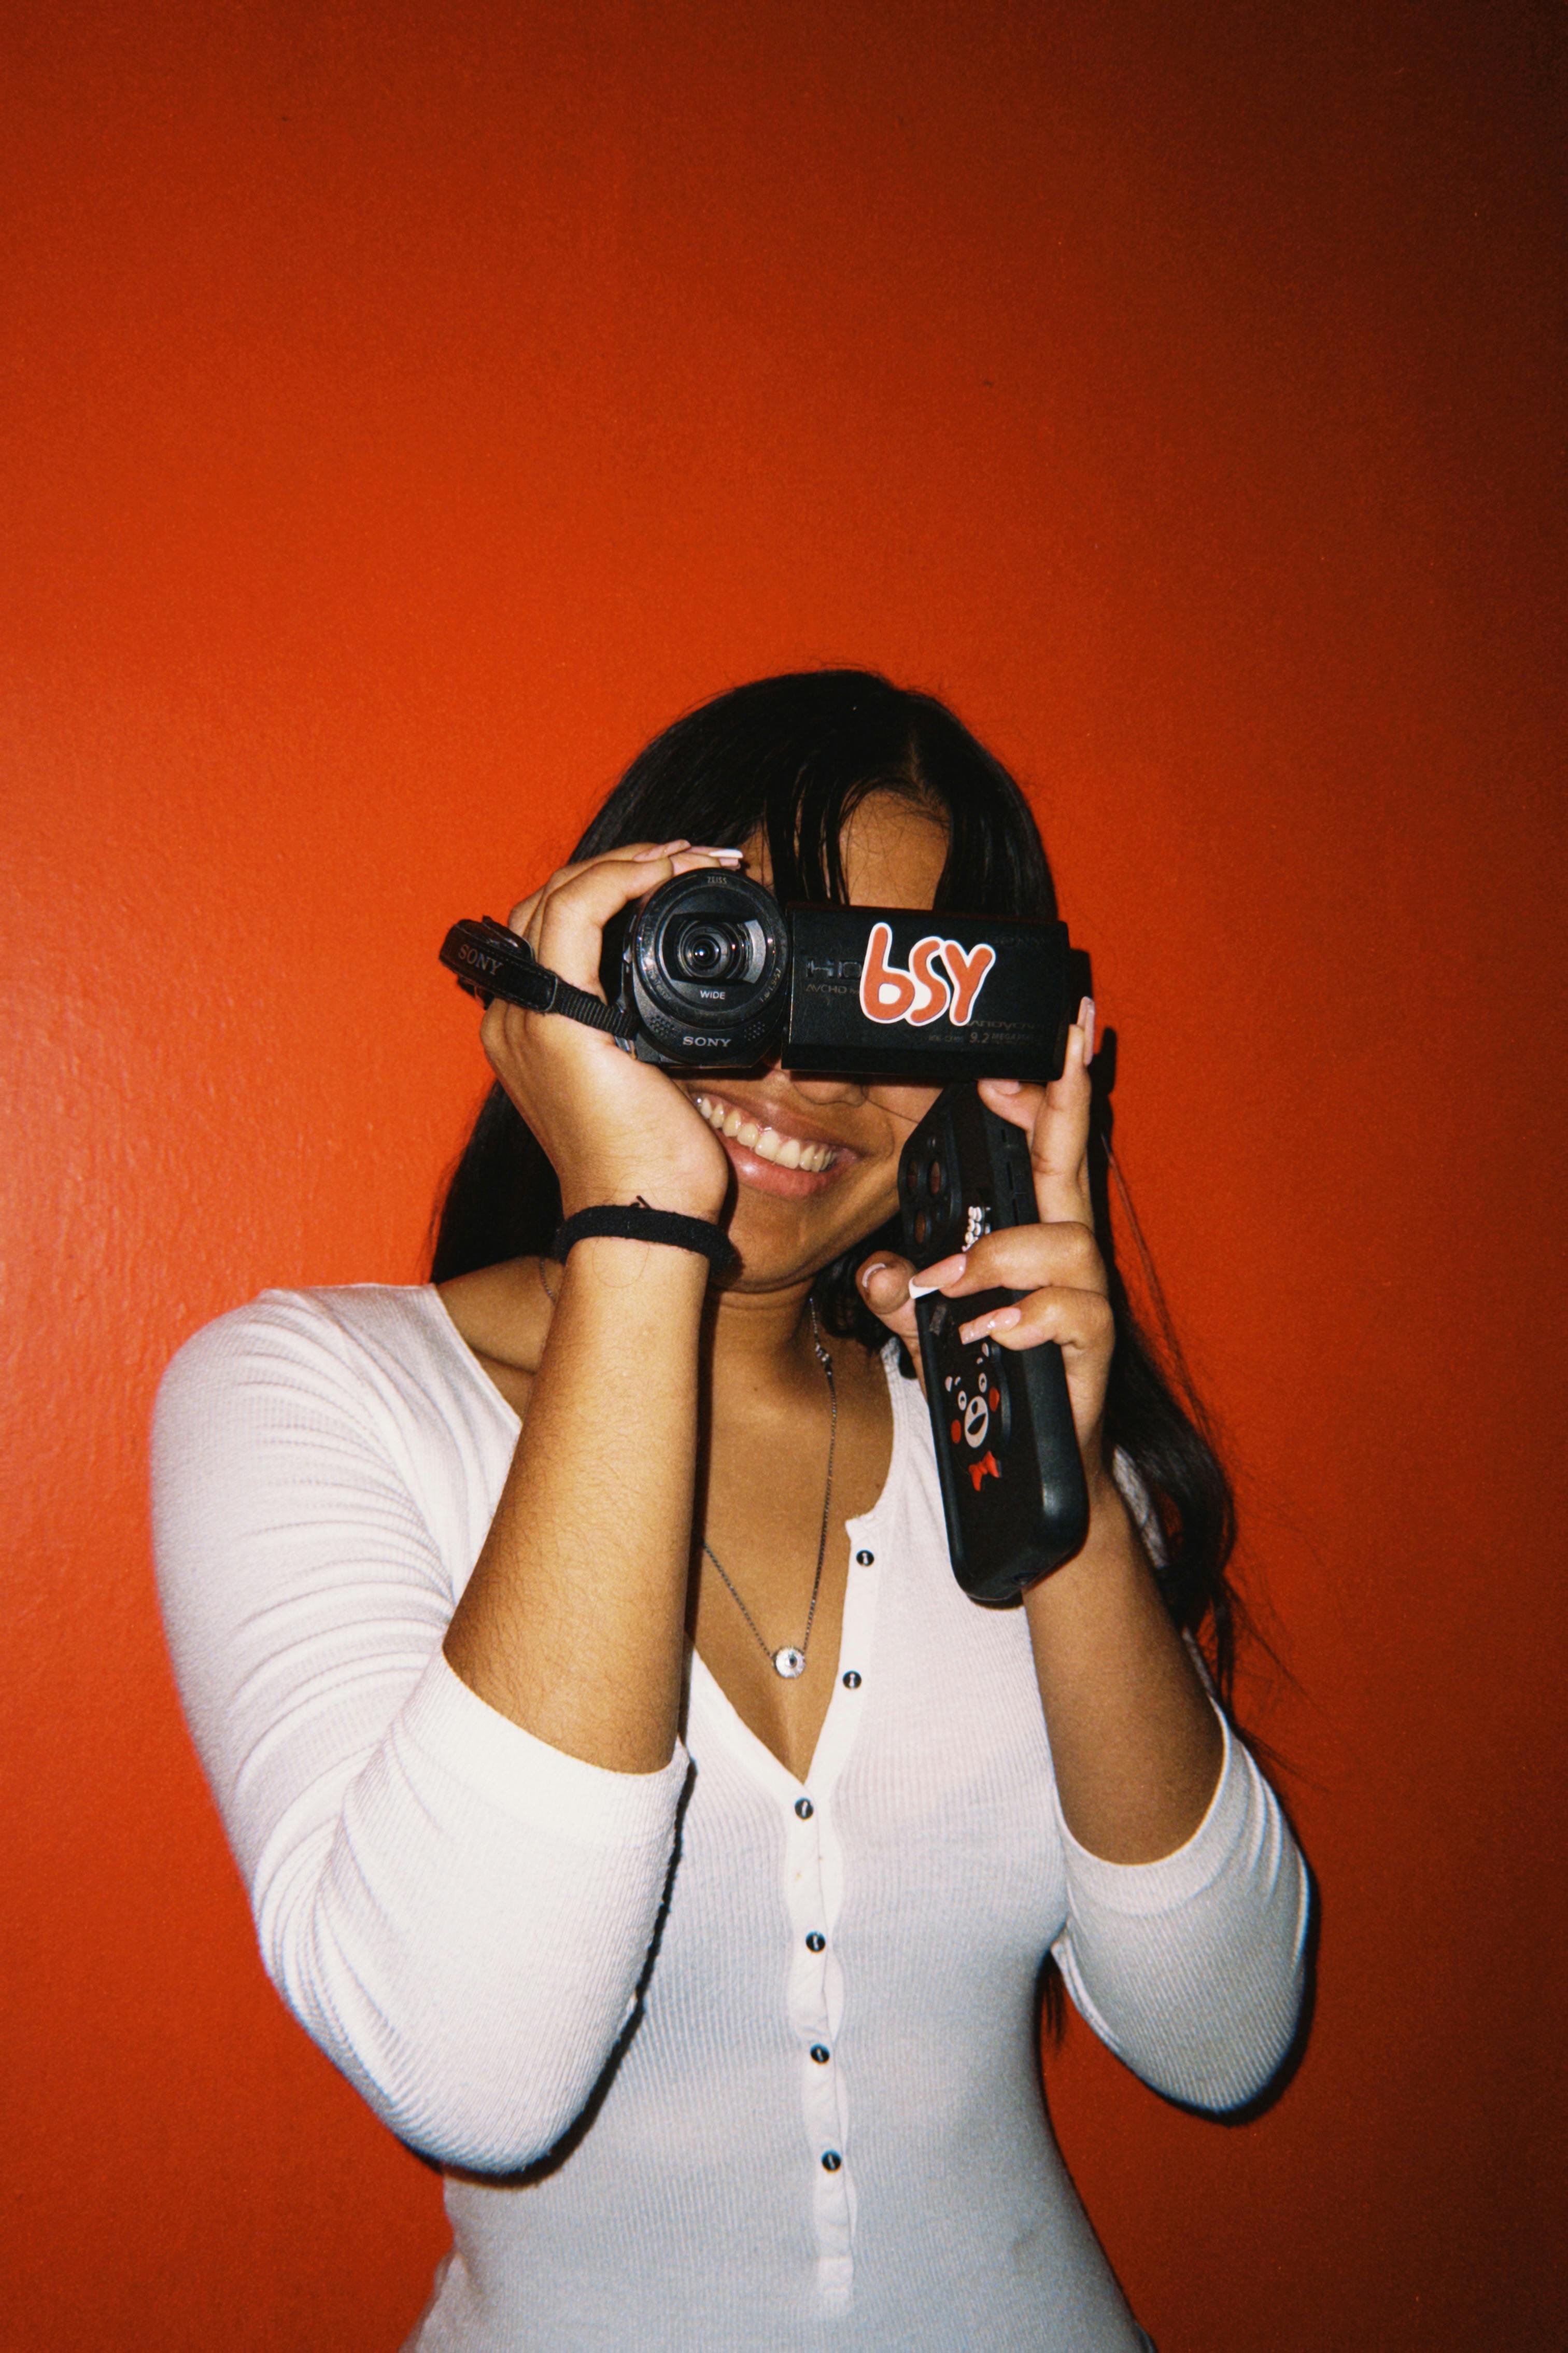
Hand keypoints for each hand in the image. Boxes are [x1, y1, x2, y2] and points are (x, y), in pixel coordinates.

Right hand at [479, 842, 741, 1221]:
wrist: (640, 1219)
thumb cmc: (650, 1168)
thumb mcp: (649, 1081)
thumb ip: (648, 1035)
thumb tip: (695, 1009)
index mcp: (532, 1029)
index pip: (553, 928)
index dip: (610, 886)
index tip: (677, 875)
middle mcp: (515, 1017)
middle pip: (548, 903)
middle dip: (620, 865)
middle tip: (688, 857)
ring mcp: (529, 1016)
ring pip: (557, 896)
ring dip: (626, 863)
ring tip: (686, 856)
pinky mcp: (559, 1019)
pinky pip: (576, 915)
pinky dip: (620, 880)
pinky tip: (665, 872)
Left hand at [858, 1002, 1115, 1495]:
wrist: (1039, 1466)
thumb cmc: (993, 1376)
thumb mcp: (928, 1329)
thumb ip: (901, 1295)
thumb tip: (883, 1271)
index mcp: (1029, 1228)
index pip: (1039, 1143)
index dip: (1048, 1087)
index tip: (1051, 1031)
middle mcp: (1067, 1251)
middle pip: (1073, 1160)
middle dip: (1069, 1100)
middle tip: (1063, 1047)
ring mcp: (1086, 1298)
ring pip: (1066, 1243)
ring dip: (1000, 1255)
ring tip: (948, 1285)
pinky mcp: (1092, 1347)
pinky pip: (1071, 1314)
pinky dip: (1021, 1318)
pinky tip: (986, 1333)